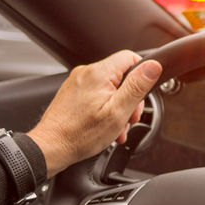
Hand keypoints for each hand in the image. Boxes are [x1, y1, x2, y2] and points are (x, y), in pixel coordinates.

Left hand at [28, 50, 162, 176]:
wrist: (50, 148)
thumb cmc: (80, 134)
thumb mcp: (118, 111)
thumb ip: (137, 86)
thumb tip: (153, 66)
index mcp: (99, 73)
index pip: (130, 57)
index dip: (142, 74)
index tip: (142, 93)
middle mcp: (86, 73)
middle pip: (121, 75)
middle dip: (130, 97)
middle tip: (129, 117)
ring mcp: (77, 83)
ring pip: (110, 87)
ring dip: (119, 106)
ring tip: (116, 126)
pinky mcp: (73, 93)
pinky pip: (97, 94)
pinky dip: (105, 108)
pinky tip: (106, 125)